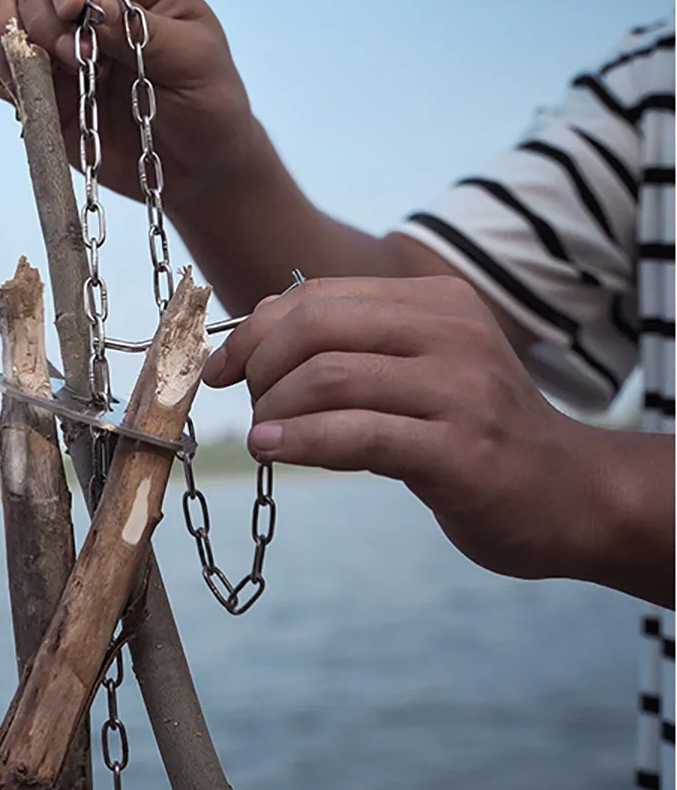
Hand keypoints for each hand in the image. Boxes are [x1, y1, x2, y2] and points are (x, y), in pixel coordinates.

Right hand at [0, 0, 259, 212]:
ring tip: (34, 65)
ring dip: (8, 35)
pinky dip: (3, 78)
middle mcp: (95, 13)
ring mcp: (66, 54)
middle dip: (43, 15)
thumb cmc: (210, 108)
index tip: (72, 5)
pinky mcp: (49, 96)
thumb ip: (145, 30)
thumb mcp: (194, 62)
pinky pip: (6, 74)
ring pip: (9, 18)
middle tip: (74, 56)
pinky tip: (25, 93)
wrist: (199, 172)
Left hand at [202, 275, 611, 583]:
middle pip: (314, 327)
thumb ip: (352, 346)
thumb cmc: (473, 430)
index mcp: (436, 302)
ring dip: (274, 409)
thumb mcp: (421, 368)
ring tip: (265, 435)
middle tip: (249, 404)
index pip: (317, 296)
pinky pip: (357, 434)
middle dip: (257, 365)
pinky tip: (273, 451)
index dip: (252, 329)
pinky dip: (300, 440)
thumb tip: (254, 335)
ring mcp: (460, 389)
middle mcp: (451, 331)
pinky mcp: (461, 450)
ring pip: (327, 377)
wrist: (569, 493)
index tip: (221, 368)